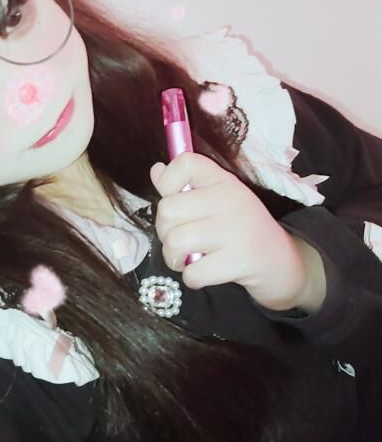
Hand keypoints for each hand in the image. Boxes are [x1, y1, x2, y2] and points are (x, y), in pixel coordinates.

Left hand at [149, 152, 313, 310]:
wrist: (284, 263)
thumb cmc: (242, 230)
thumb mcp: (217, 201)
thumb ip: (185, 186)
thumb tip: (157, 171)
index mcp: (223, 181)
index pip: (186, 163)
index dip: (167, 182)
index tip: (174, 200)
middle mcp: (231, 199)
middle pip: (168, 209)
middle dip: (164, 231)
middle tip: (179, 241)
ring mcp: (236, 230)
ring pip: (175, 241)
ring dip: (173, 257)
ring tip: (187, 258)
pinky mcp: (240, 261)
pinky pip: (193, 272)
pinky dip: (191, 278)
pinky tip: (204, 273)